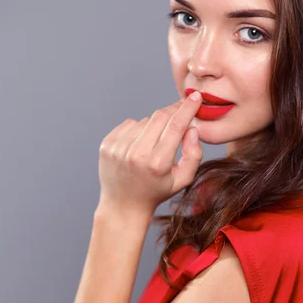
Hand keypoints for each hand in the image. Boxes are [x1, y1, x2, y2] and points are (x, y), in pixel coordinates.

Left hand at [97, 91, 202, 215]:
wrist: (123, 205)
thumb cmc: (156, 192)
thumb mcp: (182, 180)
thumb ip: (194, 155)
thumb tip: (191, 129)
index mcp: (156, 163)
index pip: (176, 126)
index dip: (187, 108)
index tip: (195, 97)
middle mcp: (135, 154)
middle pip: (160, 117)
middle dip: (174, 110)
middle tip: (182, 109)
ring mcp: (118, 148)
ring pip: (145, 121)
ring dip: (154, 126)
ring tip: (154, 145)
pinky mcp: (107, 144)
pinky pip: (129, 124)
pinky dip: (138, 129)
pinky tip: (138, 146)